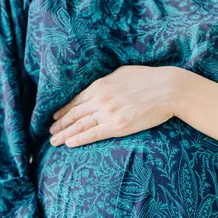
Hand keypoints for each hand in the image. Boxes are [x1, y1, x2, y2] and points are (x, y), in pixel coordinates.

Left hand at [49, 65, 180, 146]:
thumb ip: (107, 82)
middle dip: (59, 124)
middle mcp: (100, 99)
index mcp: (100, 85)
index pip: (76, 100)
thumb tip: (99, 87)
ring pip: (80, 125)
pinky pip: (93, 134)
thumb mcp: (123, 74)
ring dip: (64, 133)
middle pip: (74, 114)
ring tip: (53, 141)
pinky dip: (79, 139)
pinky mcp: (118, 125)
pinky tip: (69, 143)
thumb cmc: (149, 79)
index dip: (63, 110)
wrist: (168, 89)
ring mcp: (108, 112)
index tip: (54, 117)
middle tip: (49, 132)